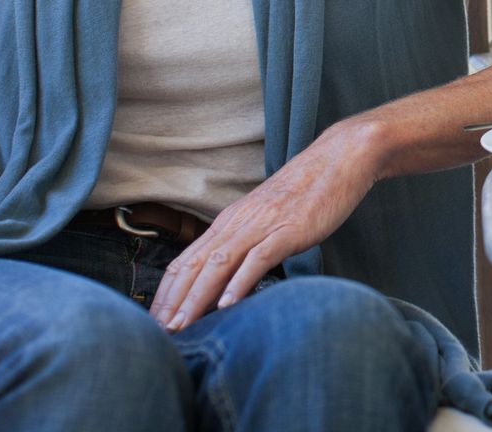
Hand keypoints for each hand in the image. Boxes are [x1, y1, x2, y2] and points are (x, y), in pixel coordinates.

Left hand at [150, 119, 383, 330]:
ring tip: (181, 325)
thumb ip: (246, 244)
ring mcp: (262, 225)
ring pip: (219, 264)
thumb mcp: (266, 218)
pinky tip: (228, 304)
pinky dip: (240, 282)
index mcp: (229, 222)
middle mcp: (238, 223)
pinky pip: (259, 258)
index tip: (154, 322)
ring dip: (196, 298)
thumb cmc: (305, 192)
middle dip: (172, 302)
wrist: (337, 159)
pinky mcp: (288, 230)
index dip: (166, 293)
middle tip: (157, 333)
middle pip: (194, 265)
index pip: (185, 261)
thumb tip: (228, 279)